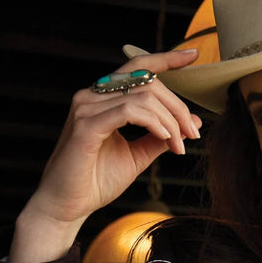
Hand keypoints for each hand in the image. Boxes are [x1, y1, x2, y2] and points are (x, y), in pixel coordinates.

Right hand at [10, 48, 201, 262]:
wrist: (67, 207)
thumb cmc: (96, 182)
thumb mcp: (137, 156)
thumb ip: (161, 137)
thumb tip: (193, 121)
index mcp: (103, 98)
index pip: (137, 68)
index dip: (166, 58)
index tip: (193, 55)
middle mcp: (92, 96)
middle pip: (147, 81)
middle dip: (178, 107)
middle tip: (194, 133)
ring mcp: (87, 107)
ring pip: (142, 96)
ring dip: (170, 121)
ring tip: (179, 146)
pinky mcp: (86, 125)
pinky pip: (130, 111)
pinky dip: (154, 123)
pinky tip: (165, 139)